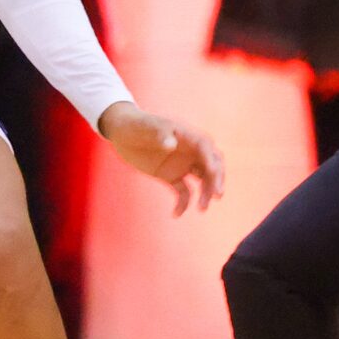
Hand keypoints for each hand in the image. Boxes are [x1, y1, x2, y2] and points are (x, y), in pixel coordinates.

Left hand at [99, 103, 224, 214]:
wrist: (122, 132)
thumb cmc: (136, 124)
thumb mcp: (147, 126)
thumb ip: (160, 133)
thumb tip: (172, 144)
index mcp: (188, 135)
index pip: (207, 148)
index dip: (212, 161)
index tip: (213, 174)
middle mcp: (190, 151)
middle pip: (212, 165)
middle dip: (217, 179)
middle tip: (216, 195)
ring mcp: (182, 164)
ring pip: (203, 180)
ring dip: (206, 194)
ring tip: (202, 209)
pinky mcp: (172, 176)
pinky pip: (184, 192)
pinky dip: (183, 203)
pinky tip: (176, 214)